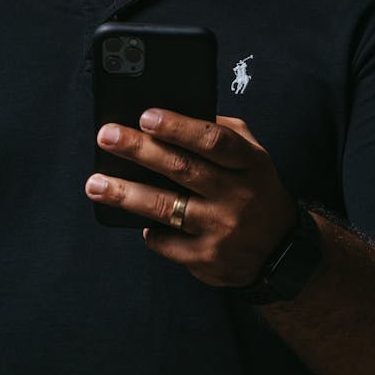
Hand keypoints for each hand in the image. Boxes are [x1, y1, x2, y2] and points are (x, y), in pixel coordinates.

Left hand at [85, 109, 296, 286]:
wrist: (279, 250)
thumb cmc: (254, 188)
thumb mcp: (252, 155)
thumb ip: (221, 131)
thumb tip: (174, 114)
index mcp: (250, 163)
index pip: (213, 140)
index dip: (179, 127)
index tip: (146, 116)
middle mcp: (237, 196)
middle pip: (182, 169)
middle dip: (139, 150)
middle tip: (107, 137)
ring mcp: (221, 230)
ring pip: (165, 208)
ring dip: (125, 194)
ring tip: (95, 183)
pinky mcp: (206, 259)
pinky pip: (164, 242)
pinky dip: (147, 229)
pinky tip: (133, 219)